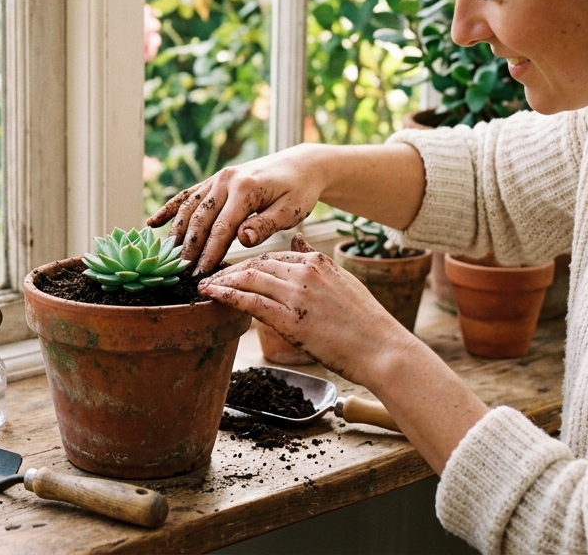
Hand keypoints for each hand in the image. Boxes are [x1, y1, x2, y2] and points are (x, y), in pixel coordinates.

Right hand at [146, 146, 325, 275]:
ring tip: (169, 257)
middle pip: (200, 219)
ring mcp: (217, 179)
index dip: (209, 252)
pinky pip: (187, 195)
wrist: (301, 164)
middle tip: (181, 273)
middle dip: (189, 247)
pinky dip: (169, 209)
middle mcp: (225, 181)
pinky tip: (153, 224)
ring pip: (189, 208)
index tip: (200, 273)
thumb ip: (266, 225)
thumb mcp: (292, 210)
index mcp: (245, 189)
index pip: (222, 227)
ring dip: (177, 233)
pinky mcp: (214, 180)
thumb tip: (242, 239)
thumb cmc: (299, 191)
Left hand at [197, 234, 412, 386]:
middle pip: (255, 264)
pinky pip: (250, 302)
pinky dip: (226, 296)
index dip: (248, 263)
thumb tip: (298, 239)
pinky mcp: (291, 319)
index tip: (232, 270)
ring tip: (205, 286)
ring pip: (248, 279)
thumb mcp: (343, 280)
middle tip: (210, 277)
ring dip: (222, 282)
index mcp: (317, 261)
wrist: (383, 349)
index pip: (272, 255)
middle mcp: (305, 272)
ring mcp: (297, 295)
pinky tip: (211, 295)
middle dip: (230, 270)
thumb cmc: (366, 322)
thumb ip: (316, 261)